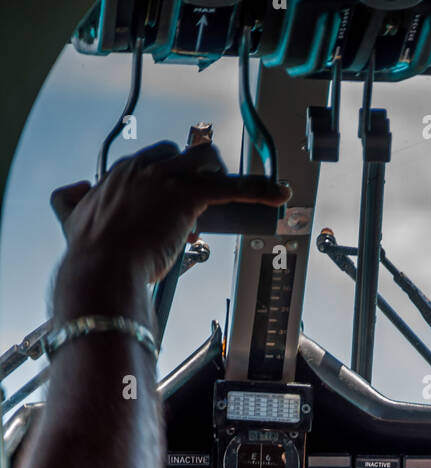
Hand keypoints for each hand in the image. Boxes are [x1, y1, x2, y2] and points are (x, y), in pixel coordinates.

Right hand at [51, 140, 288, 302]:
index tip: (170, 204)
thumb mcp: (71, 219)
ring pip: (205, 160)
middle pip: (179, 154)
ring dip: (221, 176)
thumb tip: (75, 190)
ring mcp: (166, 180)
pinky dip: (259, 190)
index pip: (152, 161)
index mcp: (119, 173)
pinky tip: (279, 194)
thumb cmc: (91, 255)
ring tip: (239, 194)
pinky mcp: (187, 197)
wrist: (101, 270)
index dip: (166, 182)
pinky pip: (232, 187)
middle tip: (201, 203)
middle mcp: (143, 168)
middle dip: (194, 174)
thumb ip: (71, 200)